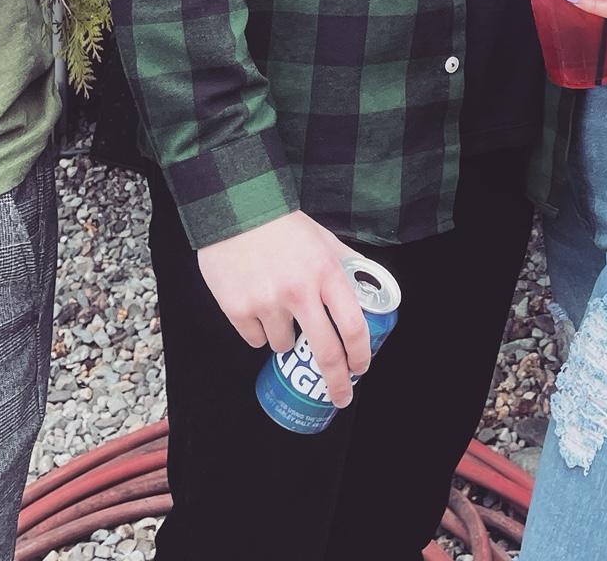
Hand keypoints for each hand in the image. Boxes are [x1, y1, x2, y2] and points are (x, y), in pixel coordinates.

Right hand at [197, 211, 371, 404]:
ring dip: (284, 338)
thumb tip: (369, 284)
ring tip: (277, 306)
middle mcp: (300, 291)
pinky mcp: (238, 310)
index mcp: (326, 272)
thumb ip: (346, 263)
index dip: (361, 354)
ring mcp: (268, 303)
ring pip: (283, 347)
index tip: (361, 369)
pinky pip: (256, 340)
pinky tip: (256, 303)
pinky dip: (259, 330)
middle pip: (325, 353)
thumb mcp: (324, 239)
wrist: (236, 209)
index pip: (353, 325)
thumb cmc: (283, 225)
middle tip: (339, 396)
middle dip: (336, 382)